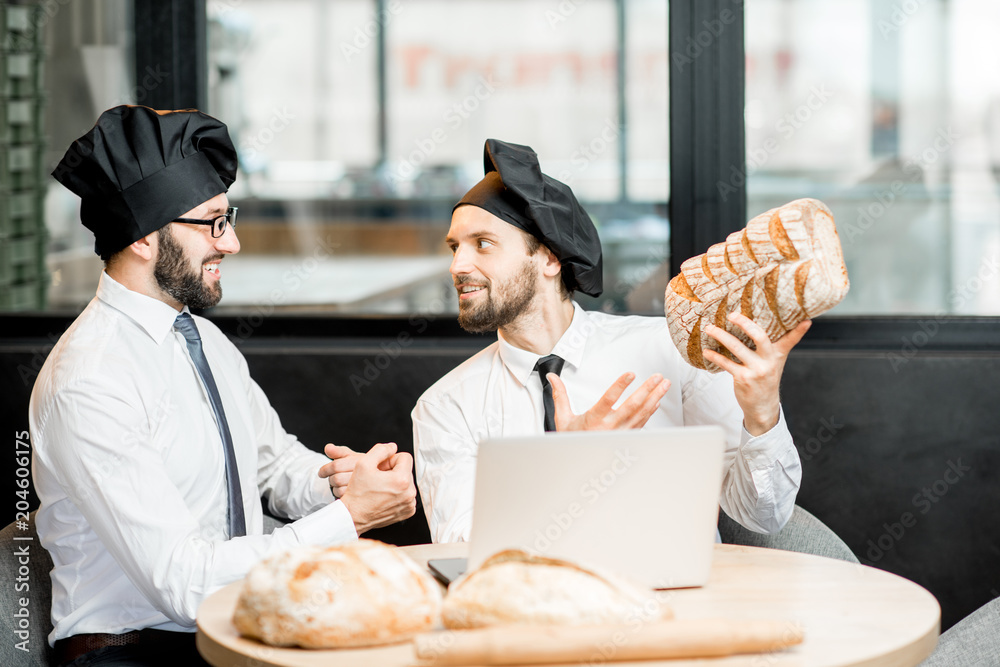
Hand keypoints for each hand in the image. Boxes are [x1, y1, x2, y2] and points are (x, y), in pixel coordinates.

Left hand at [318, 444, 365, 498]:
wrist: (379, 477)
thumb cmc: (364, 465)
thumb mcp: (353, 456)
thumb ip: (340, 451)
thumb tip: (328, 447)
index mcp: (359, 462)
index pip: (336, 466)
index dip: (325, 469)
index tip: (321, 473)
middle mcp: (362, 474)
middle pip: (336, 478)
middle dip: (331, 478)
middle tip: (333, 477)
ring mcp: (361, 487)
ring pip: (338, 489)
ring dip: (335, 487)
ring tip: (339, 484)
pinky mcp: (359, 497)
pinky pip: (342, 497)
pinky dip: (339, 493)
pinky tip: (343, 490)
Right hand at [338, 442, 416, 534]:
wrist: (353, 516)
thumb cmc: (357, 493)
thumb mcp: (363, 464)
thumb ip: (380, 450)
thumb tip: (393, 447)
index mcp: (402, 480)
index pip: (405, 457)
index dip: (390, 459)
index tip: (380, 468)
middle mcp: (409, 493)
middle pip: (406, 470)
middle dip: (393, 471)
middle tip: (378, 477)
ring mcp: (409, 504)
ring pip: (406, 483)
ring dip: (395, 482)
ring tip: (380, 487)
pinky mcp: (407, 512)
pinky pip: (406, 496)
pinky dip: (397, 494)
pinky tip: (384, 496)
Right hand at [550, 372, 669, 431]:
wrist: (579, 464)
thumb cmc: (573, 440)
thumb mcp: (563, 418)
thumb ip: (560, 395)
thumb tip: (553, 378)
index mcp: (594, 420)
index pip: (608, 400)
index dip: (620, 386)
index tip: (630, 374)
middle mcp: (610, 427)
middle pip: (632, 406)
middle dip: (647, 389)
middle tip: (656, 377)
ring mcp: (622, 433)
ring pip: (642, 413)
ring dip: (655, 397)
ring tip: (663, 384)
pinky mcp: (628, 436)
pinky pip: (643, 422)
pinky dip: (651, 410)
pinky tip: (657, 401)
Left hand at [702, 313, 811, 435]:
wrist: (762, 405)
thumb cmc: (766, 378)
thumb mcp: (776, 361)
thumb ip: (782, 343)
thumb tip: (796, 324)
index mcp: (777, 354)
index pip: (791, 340)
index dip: (799, 331)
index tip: (806, 320)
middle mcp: (768, 361)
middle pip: (759, 336)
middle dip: (744, 323)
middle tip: (731, 314)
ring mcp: (756, 370)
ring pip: (737, 347)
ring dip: (721, 336)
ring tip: (709, 328)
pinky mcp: (743, 378)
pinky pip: (726, 363)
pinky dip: (714, 356)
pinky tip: (706, 351)